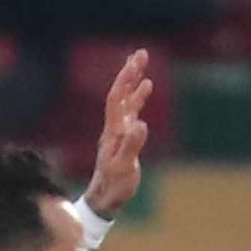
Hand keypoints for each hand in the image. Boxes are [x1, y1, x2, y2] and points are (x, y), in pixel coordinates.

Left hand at [81, 48, 154, 221]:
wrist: (105, 197)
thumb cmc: (115, 185)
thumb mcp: (124, 167)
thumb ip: (132, 146)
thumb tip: (141, 123)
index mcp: (113, 130)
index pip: (117, 98)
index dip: (126, 79)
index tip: (136, 62)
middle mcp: (114, 126)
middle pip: (120, 93)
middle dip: (130, 72)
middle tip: (140, 53)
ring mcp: (118, 131)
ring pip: (125, 100)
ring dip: (133, 81)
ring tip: (141, 63)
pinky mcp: (124, 137)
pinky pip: (130, 111)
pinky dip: (137, 97)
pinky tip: (145, 88)